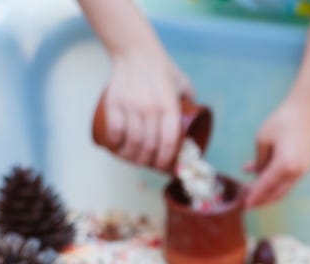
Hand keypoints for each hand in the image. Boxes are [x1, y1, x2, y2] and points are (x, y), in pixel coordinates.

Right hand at [103, 52, 192, 169]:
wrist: (136, 52)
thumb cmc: (162, 70)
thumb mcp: (184, 85)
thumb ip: (191, 102)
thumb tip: (195, 123)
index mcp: (169, 107)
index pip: (168, 141)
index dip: (165, 159)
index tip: (162, 165)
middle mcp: (150, 108)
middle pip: (148, 146)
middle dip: (146, 161)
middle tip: (145, 164)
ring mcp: (131, 106)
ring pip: (130, 141)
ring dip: (129, 156)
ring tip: (131, 159)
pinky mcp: (114, 102)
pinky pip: (114, 130)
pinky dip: (115, 143)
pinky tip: (117, 147)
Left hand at [243, 98, 309, 207]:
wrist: (306, 109)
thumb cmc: (282, 120)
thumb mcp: (263, 139)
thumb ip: (259, 161)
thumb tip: (257, 174)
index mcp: (285, 165)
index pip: (266, 186)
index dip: (254, 196)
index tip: (244, 206)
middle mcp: (297, 172)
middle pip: (277, 194)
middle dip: (262, 200)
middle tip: (247, 203)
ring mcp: (304, 170)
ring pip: (283, 188)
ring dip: (268, 191)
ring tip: (253, 190)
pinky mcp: (306, 165)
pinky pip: (289, 179)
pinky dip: (276, 181)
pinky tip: (262, 175)